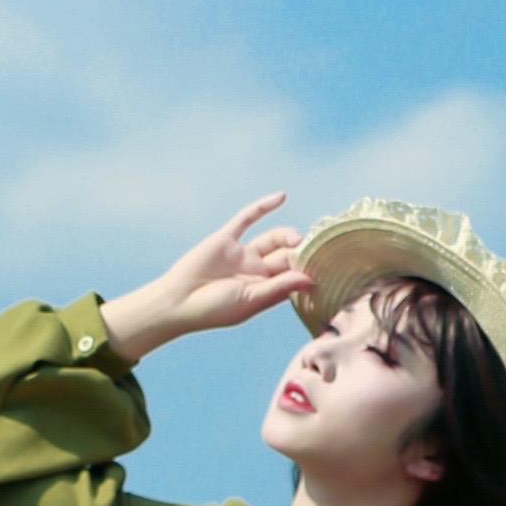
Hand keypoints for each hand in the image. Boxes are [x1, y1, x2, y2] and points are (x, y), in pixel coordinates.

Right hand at [99, 197, 315, 362]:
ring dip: (287, 235)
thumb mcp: (250, 300)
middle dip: (300, 253)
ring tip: (296, 238)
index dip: (309, 270)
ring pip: (272, 238)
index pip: (294, 276)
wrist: (178, 301)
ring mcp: (242, 253)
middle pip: (287, 256)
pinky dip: (263, 207)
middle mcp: (256, 271)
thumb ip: (279, 287)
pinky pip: (247, 219)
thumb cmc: (215, 309)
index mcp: (265, 290)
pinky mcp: (226, 239)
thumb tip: (310, 278)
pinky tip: (281, 197)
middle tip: (314, 249)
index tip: (328, 267)